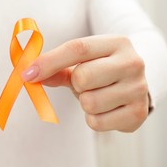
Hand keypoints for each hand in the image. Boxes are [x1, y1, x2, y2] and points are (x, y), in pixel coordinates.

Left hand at [21, 35, 149, 131]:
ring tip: (99, 95)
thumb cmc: (103, 70)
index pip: (78, 48)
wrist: (138, 84)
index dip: (49, 61)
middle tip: (86, 84)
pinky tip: (106, 109)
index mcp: (117, 43)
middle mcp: (133, 63)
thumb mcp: (84, 62)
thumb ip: (57, 67)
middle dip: (76, 84)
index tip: (27, 74)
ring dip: (85, 103)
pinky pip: (97, 123)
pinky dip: (94, 119)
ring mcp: (138, 89)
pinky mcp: (138, 113)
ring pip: (89, 103)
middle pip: (83, 77)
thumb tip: (30, 74)